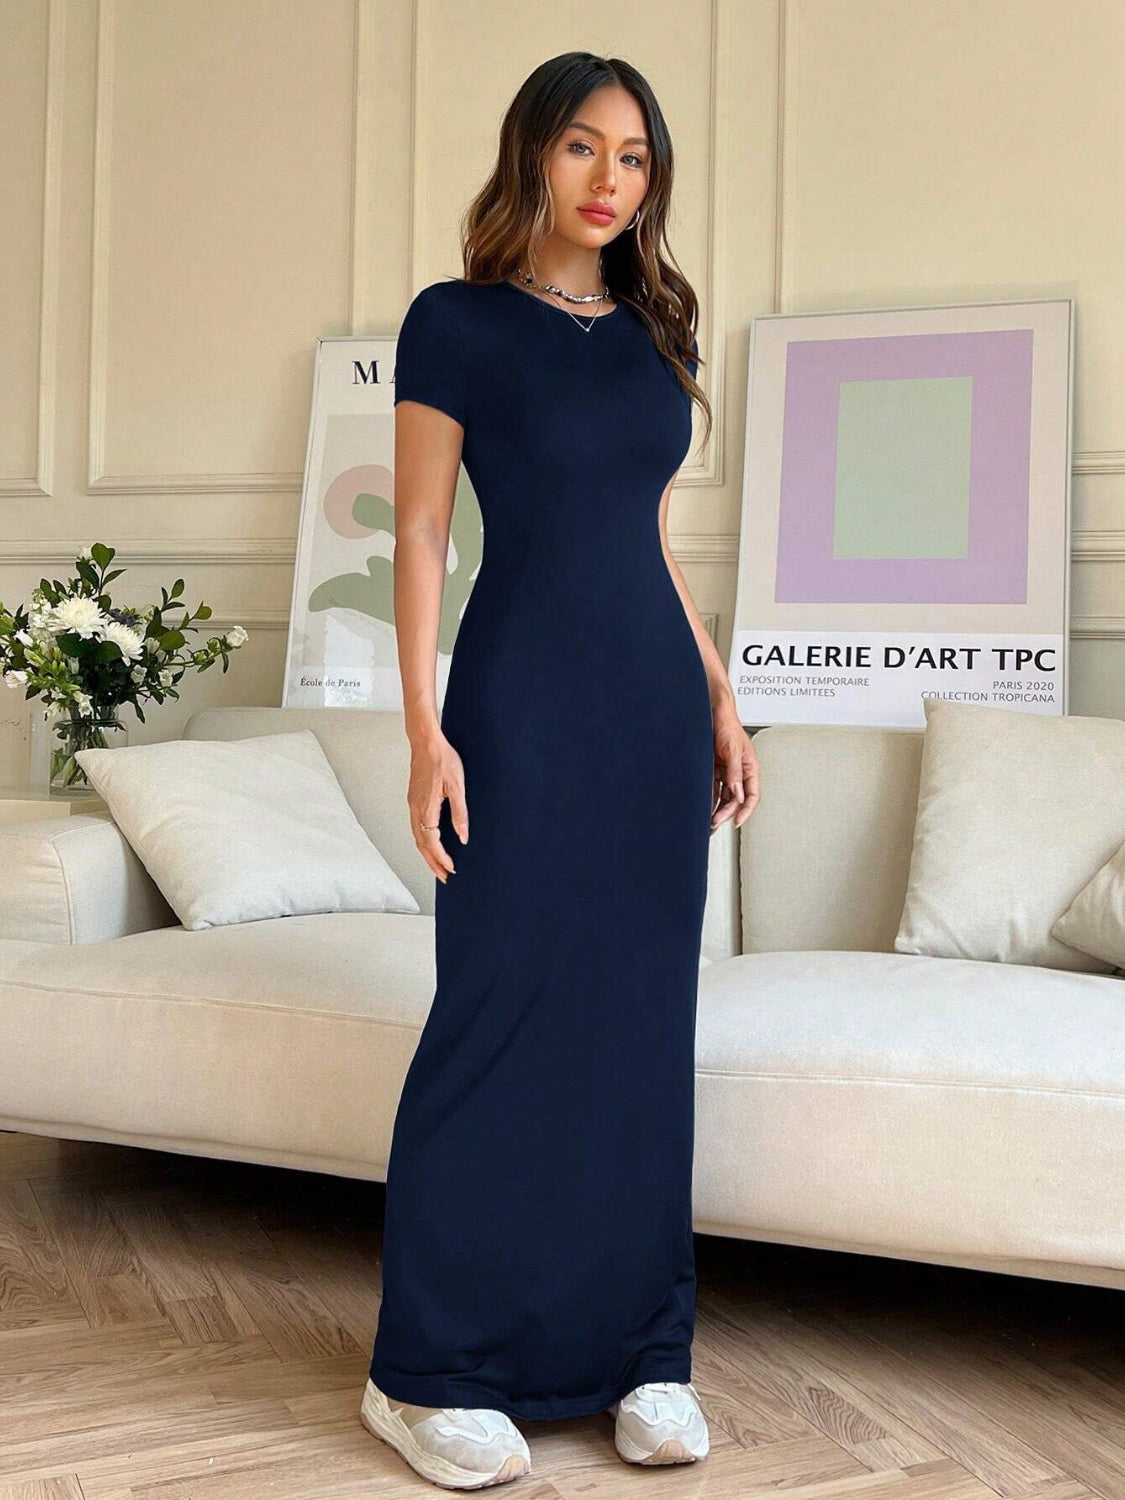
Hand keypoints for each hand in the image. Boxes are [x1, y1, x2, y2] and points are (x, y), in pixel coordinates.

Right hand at [407, 733, 468, 882]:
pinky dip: (423, 841)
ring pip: (417, 837)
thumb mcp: (458, 786)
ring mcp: (412, 805)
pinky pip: (416, 827)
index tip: (451, 869)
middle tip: (444, 877)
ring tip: (438, 866)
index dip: (441, 858)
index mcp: (426, 808)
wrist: (426, 742)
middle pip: (421, 844)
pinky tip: (431, 843)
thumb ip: (460, 813)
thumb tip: (462, 837)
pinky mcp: (413, 800)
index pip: (432, 842)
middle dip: (432, 863)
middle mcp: (415, 809)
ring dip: (427, 854)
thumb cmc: (443, 760)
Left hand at [710, 701, 758, 832]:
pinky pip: (712, 787)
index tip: (737, 822)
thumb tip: (738, 793)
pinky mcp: (714, 768)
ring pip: (723, 795)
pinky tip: (702, 805)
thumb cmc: (727, 723)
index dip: (745, 810)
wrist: (710, 710)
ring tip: (708, 819)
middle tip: (715, 822)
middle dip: (727, 812)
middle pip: (736, 798)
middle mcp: (739, 771)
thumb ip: (735, 772)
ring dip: (717, 807)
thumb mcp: (733, 749)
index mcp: (750, 767)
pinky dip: (708, 797)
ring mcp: (726, 770)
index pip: (752, 795)